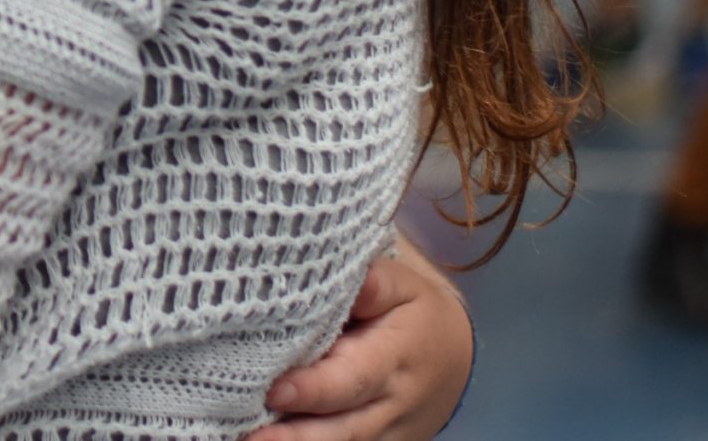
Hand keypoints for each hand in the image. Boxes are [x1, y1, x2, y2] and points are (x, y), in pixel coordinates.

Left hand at [248, 245, 471, 440]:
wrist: (455, 360)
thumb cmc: (414, 313)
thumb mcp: (404, 287)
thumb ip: (375, 284)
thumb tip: (353, 281)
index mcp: (394, 354)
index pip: (354, 377)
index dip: (315, 388)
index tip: (275, 390)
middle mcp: (389, 401)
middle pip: (343, 425)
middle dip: (296, 434)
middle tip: (252, 436)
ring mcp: (385, 431)